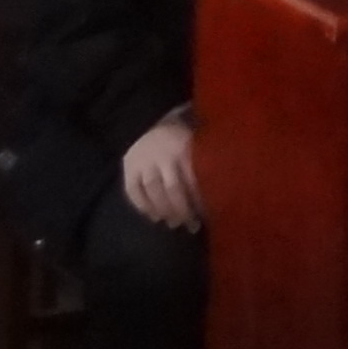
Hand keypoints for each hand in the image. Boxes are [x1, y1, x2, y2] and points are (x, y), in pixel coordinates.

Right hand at [121, 111, 202, 232]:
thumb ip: (203, 164)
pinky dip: (143, 206)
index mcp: (184, 148)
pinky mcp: (128, 167)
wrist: (147, 122)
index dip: (199, 200)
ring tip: (173, 223)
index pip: (193, 180)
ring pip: (153, 191)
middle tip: (191, 226)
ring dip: (164, 211)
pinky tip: (154, 217)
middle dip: (183, 211)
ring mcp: (144, 161)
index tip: (207, 215)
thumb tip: (219, 193)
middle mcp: (163, 155)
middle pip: (173, 189)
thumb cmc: (179, 139)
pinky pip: (133, 191)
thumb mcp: (195, 144)